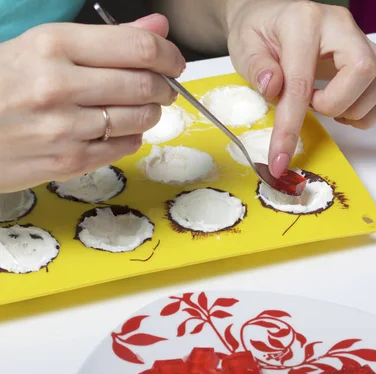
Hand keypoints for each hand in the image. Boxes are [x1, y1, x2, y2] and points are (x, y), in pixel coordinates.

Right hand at [0, 14, 184, 192]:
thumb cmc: (0, 84)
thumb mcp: (42, 47)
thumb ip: (106, 39)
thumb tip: (158, 27)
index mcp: (53, 45)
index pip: (138, 48)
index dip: (168, 55)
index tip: (174, 61)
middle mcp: (60, 86)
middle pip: (146, 85)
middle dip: (165, 86)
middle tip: (163, 87)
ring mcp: (65, 128)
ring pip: (141, 119)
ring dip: (151, 112)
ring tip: (138, 107)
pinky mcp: (69, 161)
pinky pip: (125, 147)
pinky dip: (132, 136)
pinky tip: (115, 129)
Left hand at [227, 0, 375, 176]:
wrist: (273, 18)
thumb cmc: (260, 31)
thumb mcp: (245, 46)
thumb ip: (257, 67)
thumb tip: (273, 87)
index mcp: (303, 22)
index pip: (302, 80)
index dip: (290, 126)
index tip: (280, 158)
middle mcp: (338, 25)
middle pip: (363, 70)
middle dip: (338, 104)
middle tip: (314, 107)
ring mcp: (359, 38)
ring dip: (355, 108)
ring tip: (326, 106)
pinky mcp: (371, 55)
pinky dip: (369, 110)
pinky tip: (343, 108)